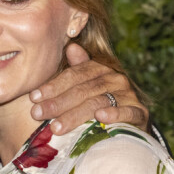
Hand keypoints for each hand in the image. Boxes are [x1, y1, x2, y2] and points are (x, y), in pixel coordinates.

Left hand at [29, 44, 148, 134]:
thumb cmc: (99, 104)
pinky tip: (100, 117)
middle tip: (37, 114)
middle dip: (57, 103)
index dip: (53, 86)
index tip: (34, 97)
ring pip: (97, 102)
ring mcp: (128, 95)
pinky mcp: (140, 112)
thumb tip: (71, 46)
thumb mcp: (86, 87)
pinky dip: (114, 114)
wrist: (130, 126)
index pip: (73, 75)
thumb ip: (76, 70)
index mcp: (99, 70)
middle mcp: (115, 79)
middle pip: (82, 90)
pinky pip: (127, 111)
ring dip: (75, 115)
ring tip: (56, 126)